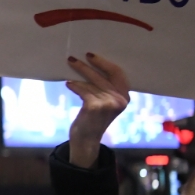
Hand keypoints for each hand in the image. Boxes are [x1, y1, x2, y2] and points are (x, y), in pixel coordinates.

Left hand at [64, 53, 129, 168]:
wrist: (86, 139)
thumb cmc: (93, 118)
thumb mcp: (105, 102)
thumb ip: (105, 88)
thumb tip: (91, 65)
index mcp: (125, 97)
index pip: (118, 73)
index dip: (104, 63)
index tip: (90, 55)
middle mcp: (120, 100)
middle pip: (104, 75)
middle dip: (87, 65)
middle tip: (72, 58)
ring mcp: (109, 104)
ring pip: (91, 82)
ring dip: (78, 75)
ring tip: (69, 72)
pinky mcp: (96, 107)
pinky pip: (83, 90)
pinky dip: (75, 85)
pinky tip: (69, 83)